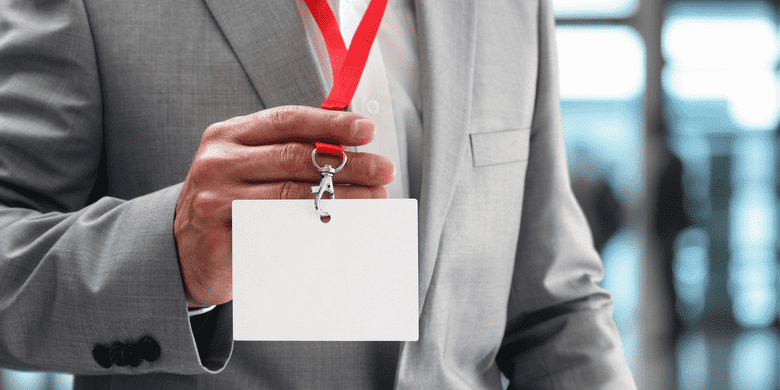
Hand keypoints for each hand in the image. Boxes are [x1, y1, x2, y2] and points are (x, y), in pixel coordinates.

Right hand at [174, 105, 393, 306]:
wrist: (183, 253)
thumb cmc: (228, 204)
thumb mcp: (246, 167)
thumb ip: (285, 153)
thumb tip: (349, 148)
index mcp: (228, 136)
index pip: (286, 121)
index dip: (330, 124)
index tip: (367, 130)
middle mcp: (218, 162)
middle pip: (295, 157)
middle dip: (348, 163)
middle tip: (384, 170)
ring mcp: (215, 200)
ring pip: (292, 195)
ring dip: (342, 197)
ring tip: (375, 200)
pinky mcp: (220, 238)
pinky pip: (278, 232)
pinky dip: (315, 229)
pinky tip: (343, 227)